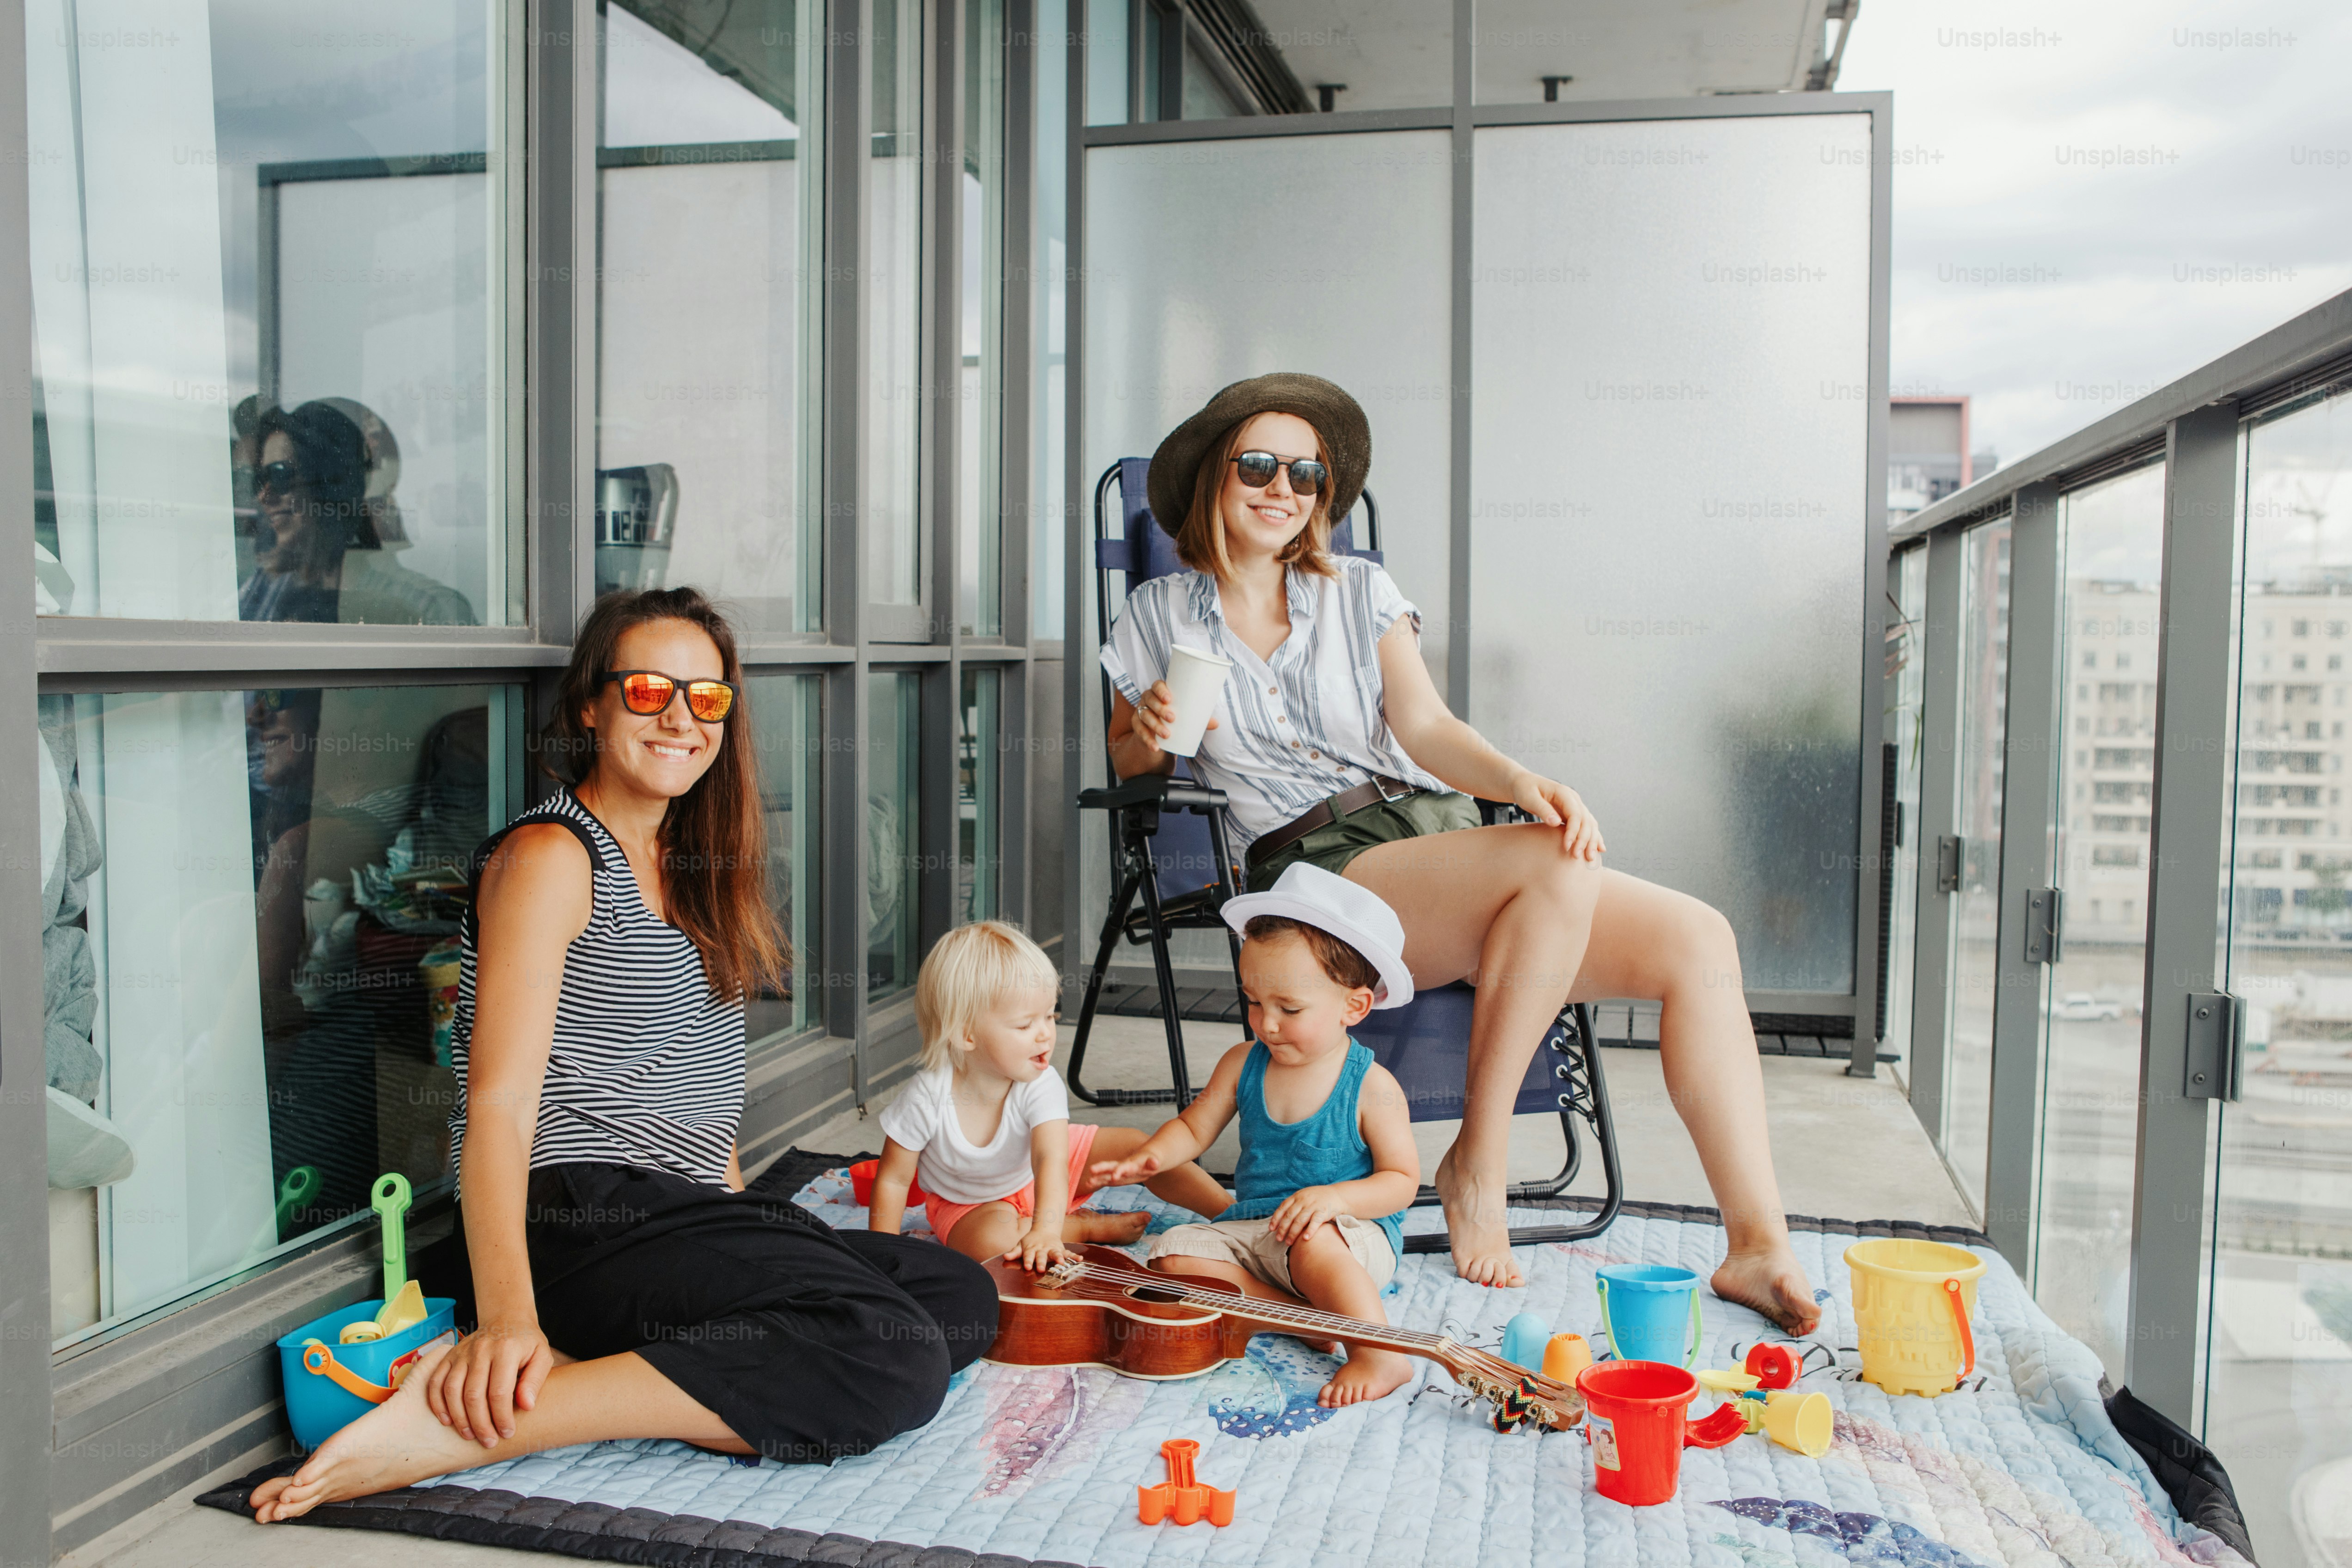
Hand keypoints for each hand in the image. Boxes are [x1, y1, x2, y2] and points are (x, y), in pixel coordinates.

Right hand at [424, 1317, 553, 1446]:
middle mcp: (480, 1350)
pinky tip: (447, 1421)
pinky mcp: (449, 1357)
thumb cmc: (526, 1342)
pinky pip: (436, 1382)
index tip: (507, 1433)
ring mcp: (461, 1353)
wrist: (506, 1319)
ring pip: (452, 1390)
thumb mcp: (541, 1356)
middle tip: (489, 1442)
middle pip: (473, 1394)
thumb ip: (535, 1380)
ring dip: (459, 1418)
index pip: (500, 1391)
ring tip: (469, 1435)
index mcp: (506, 1350)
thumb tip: (526, 1406)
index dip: (502, 1417)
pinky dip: (437, 1403)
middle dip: (480, 1423)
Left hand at [1007, 1226, 1069, 1271]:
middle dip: (1041, 1262)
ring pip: (1055, 1253)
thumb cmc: (1030, 1242)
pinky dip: (1074, 1256)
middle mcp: (1042, 1249)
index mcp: (1032, 1249)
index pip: (1028, 1255)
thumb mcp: (1021, 1245)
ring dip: (1058, 1257)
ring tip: (1061, 1262)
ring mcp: (1052, 1249)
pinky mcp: (1061, 1249)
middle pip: (1041, 1256)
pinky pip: (1068, 1252)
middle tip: (1040, 1268)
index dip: (1027, 1261)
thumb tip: (1005, 1257)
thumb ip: (1014, 1252)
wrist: (1044, 1230)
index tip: (1026, 1267)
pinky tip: (1080, 1259)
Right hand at [1089, 1149, 1163, 1187]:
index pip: (1125, 1166)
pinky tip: (1088, 1185)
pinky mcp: (1116, 1177)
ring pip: (1106, 1174)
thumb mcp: (1154, 1161)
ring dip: (1098, 1178)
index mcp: (1132, 1163)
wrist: (1148, 1157)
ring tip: (1088, 1183)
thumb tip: (1155, 1162)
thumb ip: (1153, 1163)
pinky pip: (1106, 1180)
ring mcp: (1118, 1171)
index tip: (1114, 1177)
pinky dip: (1098, 1181)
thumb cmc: (1152, 1160)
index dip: (1119, 1171)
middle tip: (1092, 1170)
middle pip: (1110, 1166)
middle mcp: (1122, 1166)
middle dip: (1101, 1168)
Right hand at [1132, 680, 1218, 751]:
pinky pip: (1139, 732)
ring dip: (1155, 725)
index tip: (1169, 699)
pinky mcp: (1137, 726)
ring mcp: (1140, 712)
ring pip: (1144, 716)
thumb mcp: (1187, 716)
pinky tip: (1155, 746)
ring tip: (1167, 735)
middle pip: (1150, 700)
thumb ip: (1200, 719)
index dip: (1161, 690)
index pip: (1157, 685)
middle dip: (1160, 709)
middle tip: (1172, 718)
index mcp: (1159, 691)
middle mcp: (1148, 699)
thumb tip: (1216, 724)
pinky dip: (1147, 740)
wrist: (1160, 733)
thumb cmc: (1176, 717)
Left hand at [1267, 1185, 1348, 1244]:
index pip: (1283, 1208)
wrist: (1337, 1195)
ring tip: (1289, 1243)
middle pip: (1290, 1216)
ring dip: (1293, 1233)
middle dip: (1283, 1229)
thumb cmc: (1318, 1198)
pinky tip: (1305, 1239)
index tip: (1271, 1229)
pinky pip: (1315, 1222)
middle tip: (1279, 1239)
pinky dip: (1310, 1231)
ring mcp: (1313, 1205)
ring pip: (1300, 1221)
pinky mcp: (1323, 1211)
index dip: (1276, 1219)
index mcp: (1297, 1196)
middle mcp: (1303, 1200)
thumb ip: (1294, 1205)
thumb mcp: (1304, 1196)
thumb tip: (1280, 1219)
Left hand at [1511, 773, 1604, 859]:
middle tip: (1577, 856)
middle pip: (1586, 821)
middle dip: (1584, 840)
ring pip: (1590, 824)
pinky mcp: (1572, 813)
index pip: (1575, 814)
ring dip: (1591, 841)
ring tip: (1590, 858)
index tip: (1566, 846)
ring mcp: (1575, 806)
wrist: (1524, 783)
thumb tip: (1556, 822)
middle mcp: (1573, 799)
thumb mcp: (1529, 798)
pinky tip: (1599, 848)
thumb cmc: (1524, 789)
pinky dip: (1593, 837)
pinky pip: (1586, 825)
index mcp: (1564, 793)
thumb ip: (1542, 809)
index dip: (1573, 831)